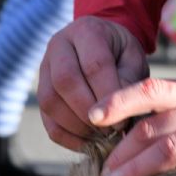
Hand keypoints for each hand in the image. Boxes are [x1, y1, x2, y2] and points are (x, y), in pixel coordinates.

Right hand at [38, 16, 149, 150]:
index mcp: (87, 31)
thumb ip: (129, 83)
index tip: (123, 120)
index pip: (94, 65)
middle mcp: (59, 45)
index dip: (108, 97)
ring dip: (77, 127)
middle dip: (89, 112)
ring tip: (101, 138)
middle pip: (65, 81)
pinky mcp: (41, 92)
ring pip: (50, 101)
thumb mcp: (134, 61)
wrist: (104, 49)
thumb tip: (117, 118)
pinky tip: (88, 144)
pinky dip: (68, 138)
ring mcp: (44, 68)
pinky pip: (48, 121)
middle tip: (111, 131)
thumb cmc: (123, 57)